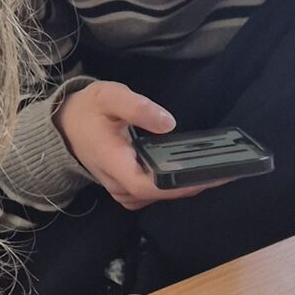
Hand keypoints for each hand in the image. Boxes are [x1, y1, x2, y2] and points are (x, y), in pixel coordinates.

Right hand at [54, 82, 211, 209]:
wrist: (67, 126)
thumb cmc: (90, 110)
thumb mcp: (110, 97)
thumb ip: (137, 107)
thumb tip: (167, 123)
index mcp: (114, 163)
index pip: (150, 185)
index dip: (180, 185)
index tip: (209, 175)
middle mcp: (119, 184)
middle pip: (160, 194)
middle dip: (194, 183)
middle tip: (228, 169)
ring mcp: (123, 191)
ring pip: (159, 197)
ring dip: (187, 186)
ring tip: (218, 170)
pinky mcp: (129, 190)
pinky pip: (155, 194)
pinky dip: (174, 185)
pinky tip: (195, 171)